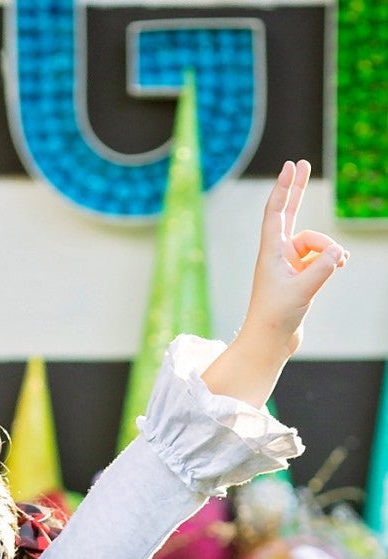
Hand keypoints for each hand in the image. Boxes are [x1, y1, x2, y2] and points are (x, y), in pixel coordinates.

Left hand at [242, 159, 347, 358]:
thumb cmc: (275, 318)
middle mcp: (278, 256)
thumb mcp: (301, 292)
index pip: (276, 213)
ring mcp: (289, 266)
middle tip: (301, 163)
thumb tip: (336, 253)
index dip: (283, 188)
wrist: (269, 343)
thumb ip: (321, 269)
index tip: (289, 166)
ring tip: (339, 262)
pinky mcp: (299, 278)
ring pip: (315, 244)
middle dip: (296, 190)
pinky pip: (320, 258)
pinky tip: (340, 264)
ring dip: (330, 249)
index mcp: (270, 253)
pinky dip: (330, 259)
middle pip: (289, 214)